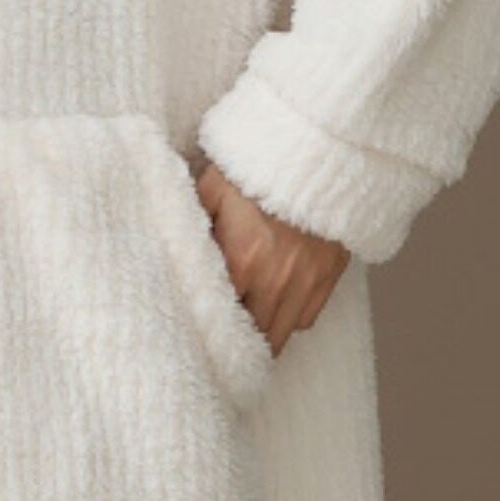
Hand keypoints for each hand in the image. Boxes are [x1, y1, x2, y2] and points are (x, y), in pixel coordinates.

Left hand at [192, 155, 349, 355]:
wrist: (319, 153)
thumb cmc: (259, 166)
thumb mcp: (212, 189)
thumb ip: (191, 226)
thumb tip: (170, 252)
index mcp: (242, 262)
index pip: (220, 320)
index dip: (208, 333)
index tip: (197, 342)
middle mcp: (276, 282)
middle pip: (253, 339)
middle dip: (236, 345)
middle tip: (219, 347)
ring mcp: (307, 284)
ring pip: (280, 335)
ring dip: (262, 336)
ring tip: (245, 336)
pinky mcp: (329, 279)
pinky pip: (306, 319)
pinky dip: (289, 318)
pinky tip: (274, 305)